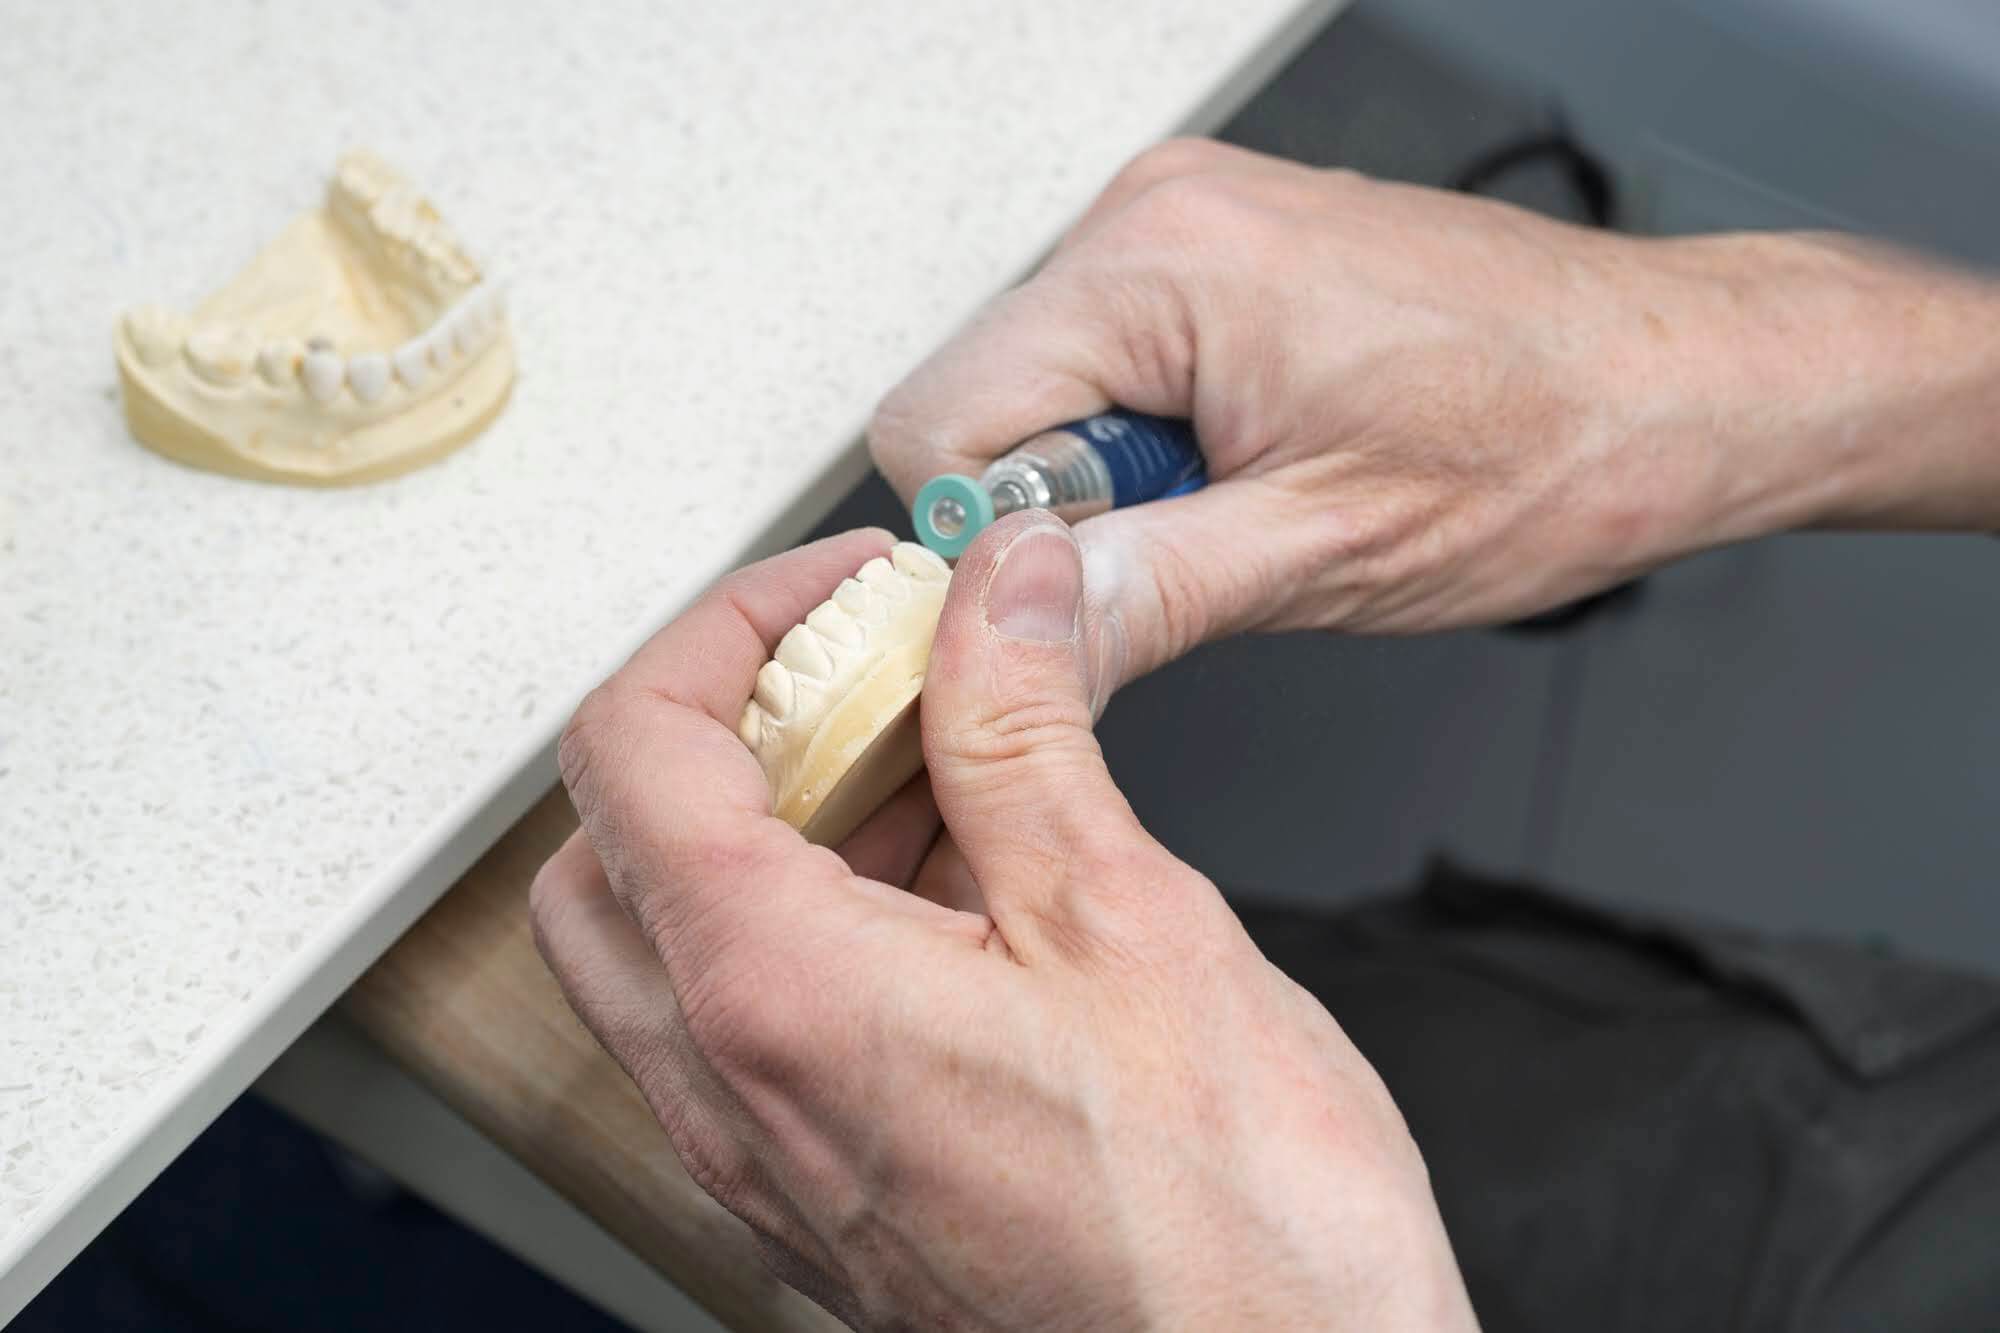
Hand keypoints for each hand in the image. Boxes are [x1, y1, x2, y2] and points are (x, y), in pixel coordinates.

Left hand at [533, 519, 1475, 1330]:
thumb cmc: (1233, 1227)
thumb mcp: (1129, 917)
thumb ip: (1027, 726)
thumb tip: (1001, 590)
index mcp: (779, 997)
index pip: (636, 748)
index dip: (729, 627)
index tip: (847, 592)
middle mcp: (735, 1094)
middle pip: (613, 846)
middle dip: (725, 723)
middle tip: (868, 672)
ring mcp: (770, 1160)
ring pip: (673, 941)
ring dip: (772, 821)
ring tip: (943, 764)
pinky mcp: (826, 1196)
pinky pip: (752, 1024)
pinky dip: (812, 918)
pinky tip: (961, 883)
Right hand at [870, 138, 1999, 679]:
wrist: (1677, 380)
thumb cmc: (1549, 440)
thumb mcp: (1322, 555)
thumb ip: (1136, 596)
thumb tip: (1005, 640)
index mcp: (1161, 264)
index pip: (935, 422)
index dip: (986, 543)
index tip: (1080, 594)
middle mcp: (1158, 212)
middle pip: (982, 402)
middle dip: (1066, 507)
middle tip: (1203, 542)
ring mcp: (1187, 218)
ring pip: (1042, 389)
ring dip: (1119, 476)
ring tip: (1252, 495)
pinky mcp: (1217, 246)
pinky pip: (1108, 359)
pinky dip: (1157, 434)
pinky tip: (1258, 457)